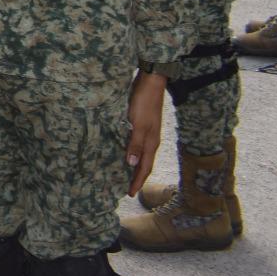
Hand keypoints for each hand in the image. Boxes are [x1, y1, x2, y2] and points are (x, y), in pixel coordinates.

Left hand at [126, 71, 167, 195]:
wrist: (150, 82)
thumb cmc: (143, 102)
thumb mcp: (138, 124)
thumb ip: (135, 144)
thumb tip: (132, 164)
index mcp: (151, 143)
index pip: (145, 168)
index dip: (137, 181)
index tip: (130, 194)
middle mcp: (151, 140)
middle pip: (144, 164)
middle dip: (137, 177)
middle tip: (127, 188)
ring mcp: (148, 132)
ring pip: (142, 154)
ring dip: (135, 165)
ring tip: (126, 174)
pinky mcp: (142, 124)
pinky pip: (137, 144)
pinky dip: (133, 152)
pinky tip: (125, 151)